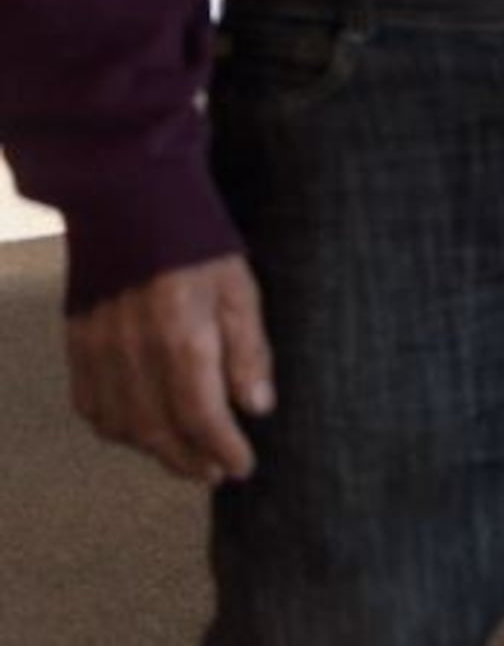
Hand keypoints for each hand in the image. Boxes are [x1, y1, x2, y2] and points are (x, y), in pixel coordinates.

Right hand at [66, 255, 272, 483]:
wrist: (130, 200)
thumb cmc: (196, 243)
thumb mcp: (241, 289)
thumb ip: (249, 352)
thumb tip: (257, 408)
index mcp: (181, 338)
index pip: (200, 416)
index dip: (222, 449)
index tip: (243, 467)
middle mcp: (133, 353)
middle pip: (158, 430)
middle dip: (190, 460)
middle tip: (215, 473)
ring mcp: (98, 351)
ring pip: (121, 425)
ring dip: (153, 450)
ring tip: (184, 458)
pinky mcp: (77, 343)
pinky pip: (90, 404)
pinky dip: (115, 428)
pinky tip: (138, 431)